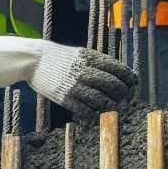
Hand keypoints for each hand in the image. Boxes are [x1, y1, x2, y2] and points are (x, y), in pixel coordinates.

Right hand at [0, 36, 135, 115]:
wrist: (33, 59)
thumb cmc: (60, 57)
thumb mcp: (81, 53)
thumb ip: (98, 62)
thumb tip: (119, 73)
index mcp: (92, 58)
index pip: (120, 69)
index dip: (130, 79)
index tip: (134, 85)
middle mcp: (86, 71)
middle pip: (115, 86)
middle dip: (123, 94)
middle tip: (124, 98)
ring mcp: (76, 85)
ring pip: (103, 101)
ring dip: (110, 106)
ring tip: (110, 106)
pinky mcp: (66, 98)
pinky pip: (86, 111)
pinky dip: (94, 114)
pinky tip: (94, 113)